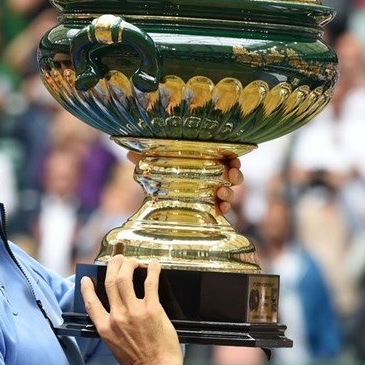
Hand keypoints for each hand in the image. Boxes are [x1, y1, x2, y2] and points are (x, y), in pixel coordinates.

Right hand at [81, 256, 181, 364]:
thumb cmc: (138, 362)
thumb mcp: (115, 345)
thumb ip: (111, 328)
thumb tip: (113, 313)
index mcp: (106, 328)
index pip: (90, 303)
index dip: (86, 288)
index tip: (87, 279)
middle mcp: (117, 317)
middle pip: (110, 281)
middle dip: (113, 265)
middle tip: (118, 259)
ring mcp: (134, 312)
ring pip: (125, 277)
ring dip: (129, 264)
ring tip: (134, 261)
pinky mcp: (152, 309)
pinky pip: (150, 283)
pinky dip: (152, 270)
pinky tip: (154, 265)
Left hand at [126, 152, 243, 214]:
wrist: (160, 199)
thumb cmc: (164, 175)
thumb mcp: (156, 165)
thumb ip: (146, 158)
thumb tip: (128, 154)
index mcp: (205, 161)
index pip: (225, 157)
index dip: (233, 158)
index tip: (232, 160)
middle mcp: (213, 176)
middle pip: (233, 174)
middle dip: (236, 174)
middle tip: (231, 175)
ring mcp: (213, 193)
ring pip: (230, 191)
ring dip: (230, 193)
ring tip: (222, 193)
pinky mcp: (211, 208)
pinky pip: (223, 208)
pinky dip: (224, 208)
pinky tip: (220, 210)